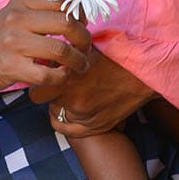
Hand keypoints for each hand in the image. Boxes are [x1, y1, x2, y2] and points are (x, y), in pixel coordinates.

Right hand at [0, 0, 90, 93]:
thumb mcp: (14, 16)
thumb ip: (41, 11)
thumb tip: (79, 12)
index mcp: (21, 2)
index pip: (62, 1)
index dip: (80, 15)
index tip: (84, 26)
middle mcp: (17, 18)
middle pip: (67, 24)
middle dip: (84, 38)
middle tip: (86, 48)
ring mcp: (14, 43)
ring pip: (61, 50)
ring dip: (78, 60)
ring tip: (82, 65)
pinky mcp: (12, 67)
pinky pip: (49, 74)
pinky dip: (62, 77)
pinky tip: (63, 75)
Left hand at [30, 47, 154, 135]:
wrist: (143, 73)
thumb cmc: (115, 56)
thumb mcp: (84, 50)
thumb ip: (61, 58)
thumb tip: (42, 59)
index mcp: (69, 82)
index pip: (35, 93)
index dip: (38, 84)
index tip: (43, 77)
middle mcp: (75, 103)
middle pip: (46, 103)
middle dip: (49, 92)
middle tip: (58, 82)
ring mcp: (85, 118)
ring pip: (58, 115)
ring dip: (61, 104)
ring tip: (74, 91)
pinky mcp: (96, 127)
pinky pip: (68, 130)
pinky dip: (67, 120)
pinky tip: (72, 109)